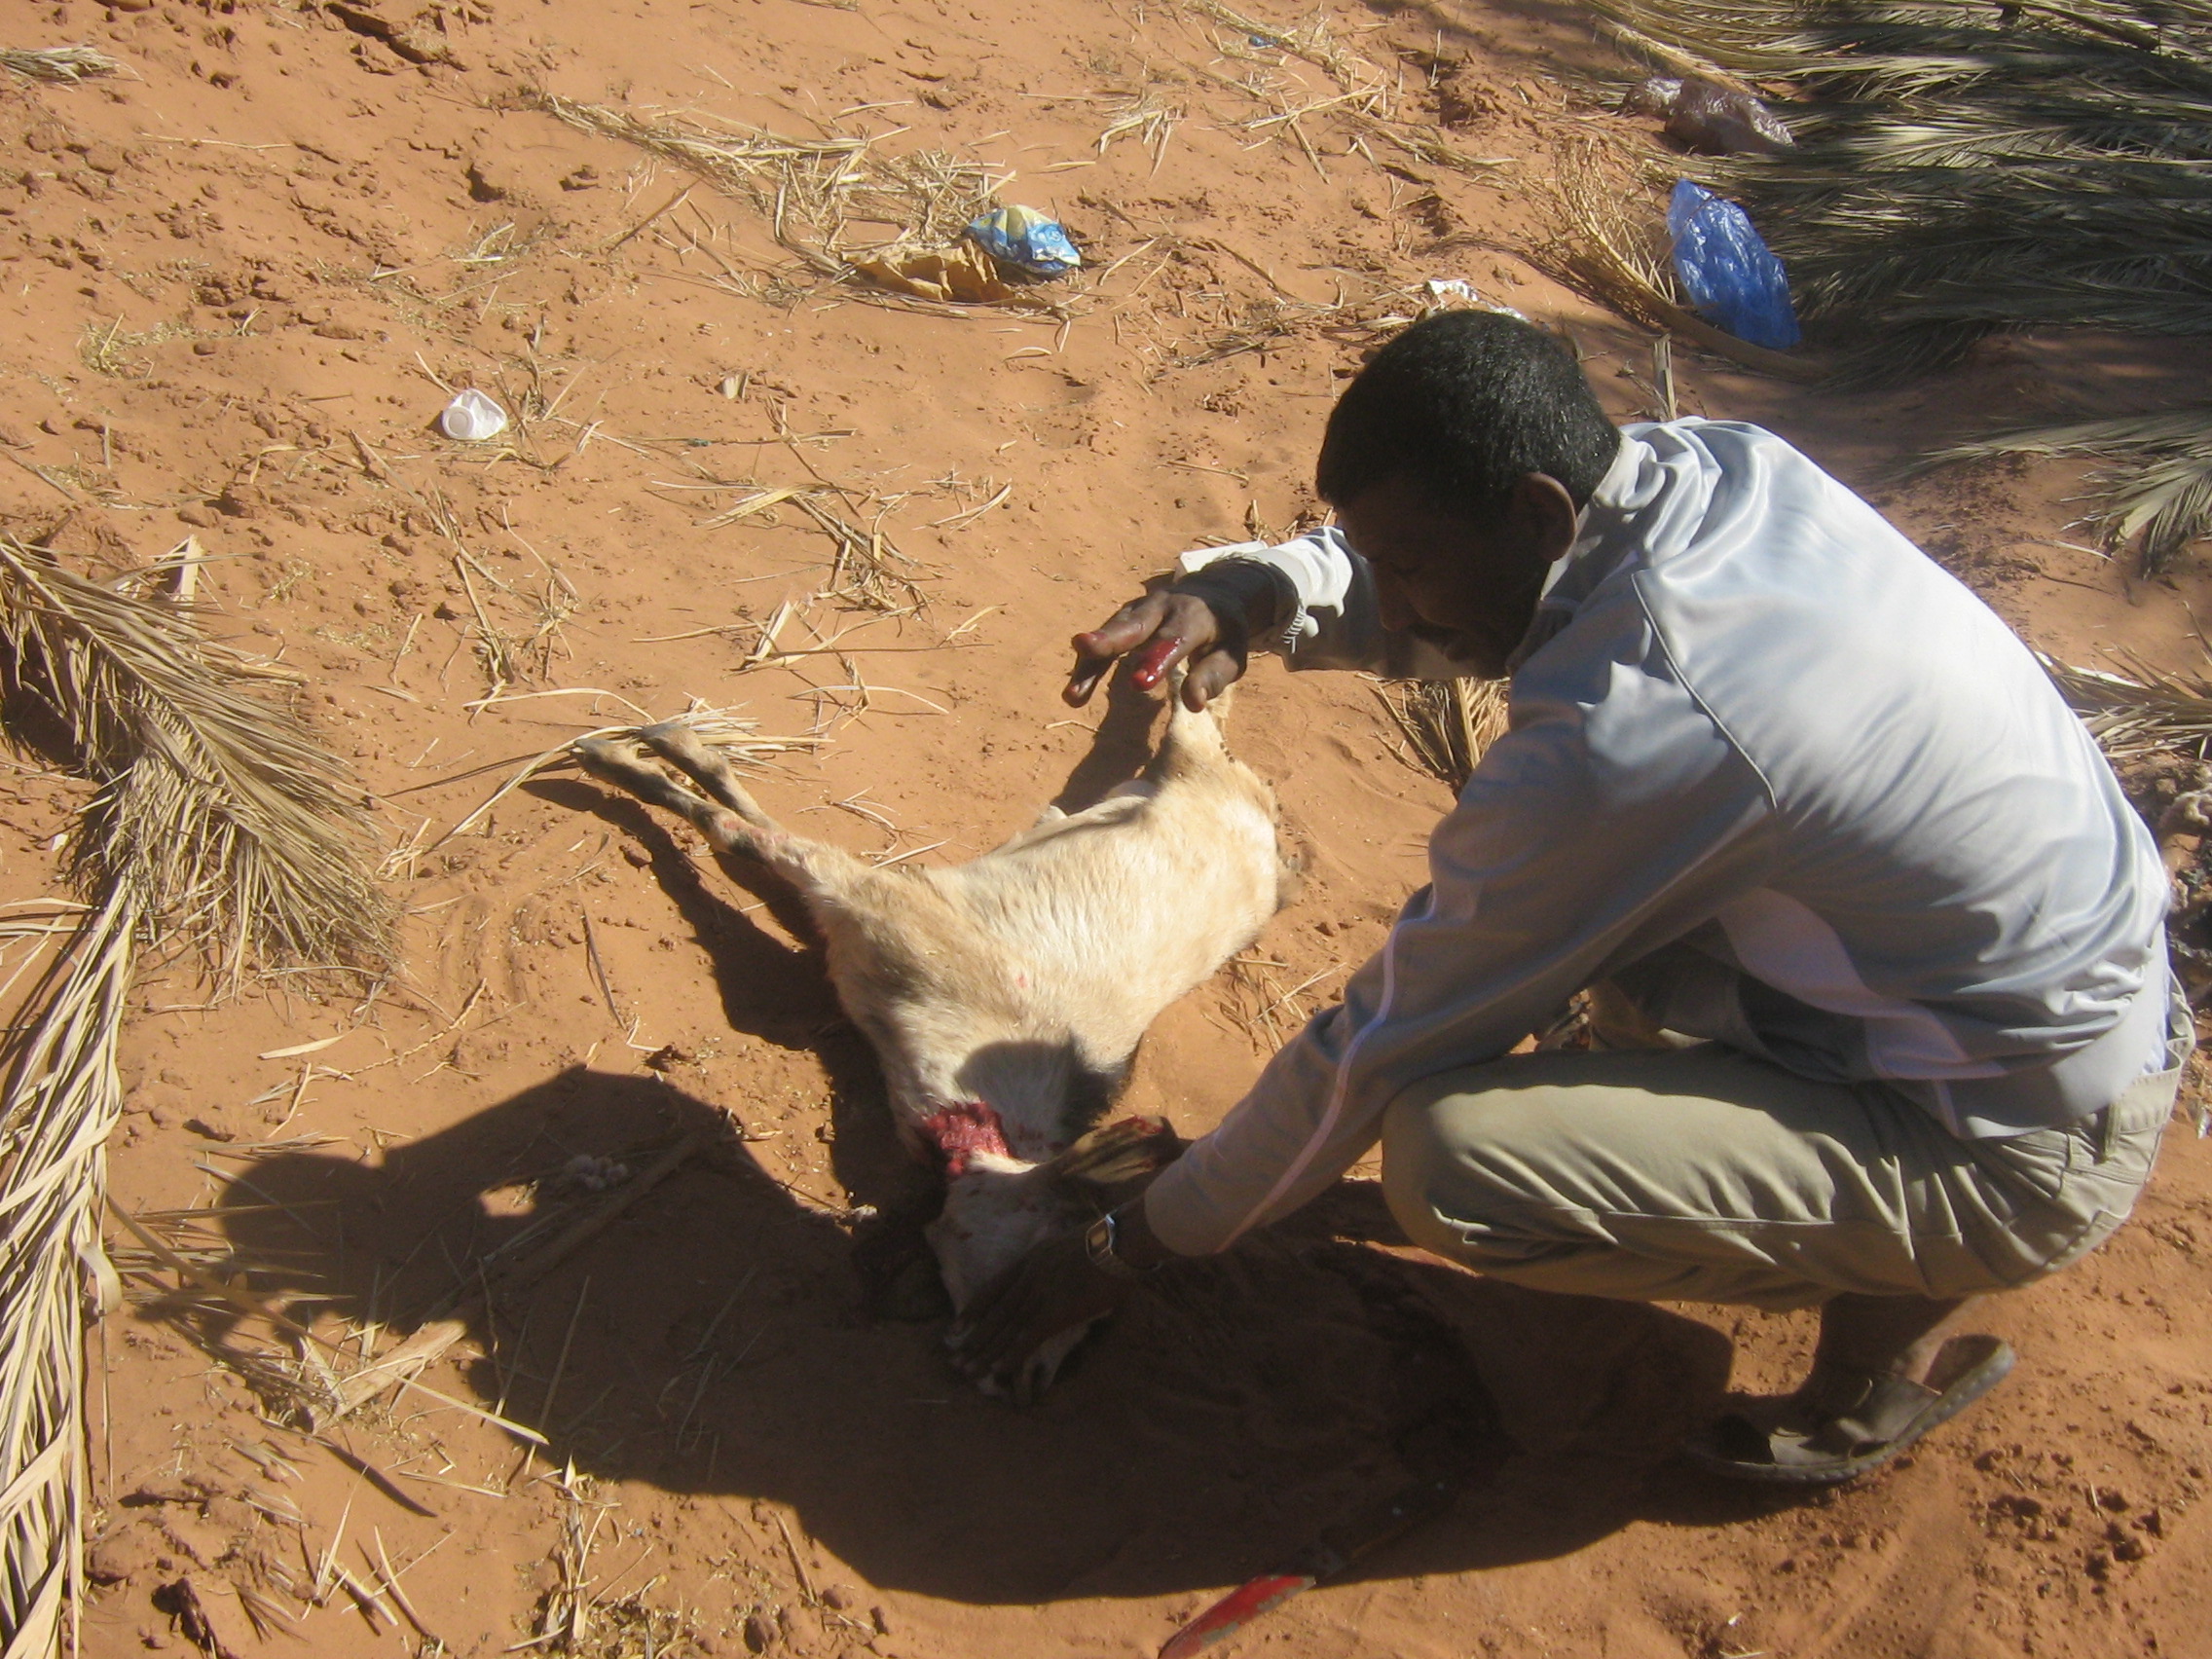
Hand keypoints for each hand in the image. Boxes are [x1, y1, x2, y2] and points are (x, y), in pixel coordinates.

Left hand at [946, 1231, 1129, 1403]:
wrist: (1117, 1242)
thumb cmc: (1105, 1243)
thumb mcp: (1067, 1245)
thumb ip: (1055, 1263)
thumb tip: (1059, 1277)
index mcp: (1029, 1260)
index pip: (992, 1289)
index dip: (974, 1310)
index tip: (957, 1326)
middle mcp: (1027, 1278)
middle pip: (994, 1314)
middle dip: (973, 1339)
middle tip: (955, 1359)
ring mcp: (1038, 1295)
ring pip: (1005, 1330)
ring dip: (985, 1353)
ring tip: (966, 1371)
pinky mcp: (1053, 1312)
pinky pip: (1027, 1338)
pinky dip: (1012, 1356)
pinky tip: (999, 1371)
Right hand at [1063, 589, 1246, 711]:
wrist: (1213, 592)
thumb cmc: (1223, 632)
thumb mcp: (1231, 652)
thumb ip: (1213, 675)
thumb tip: (1194, 703)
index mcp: (1193, 616)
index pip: (1174, 639)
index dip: (1156, 660)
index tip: (1139, 684)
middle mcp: (1162, 607)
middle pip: (1132, 624)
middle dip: (1107, 638)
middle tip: (1083, 647)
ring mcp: (1138, 610)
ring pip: (1110, 634)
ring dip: (1090, 662)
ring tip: (1072, 695)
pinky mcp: (1123, 618)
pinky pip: (1103, 642)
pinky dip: (1088, 665)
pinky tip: (1075, 692)